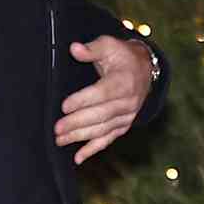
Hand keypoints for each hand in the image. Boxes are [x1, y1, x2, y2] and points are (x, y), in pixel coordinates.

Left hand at [57, 36, 153, 163]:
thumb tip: (74, 49)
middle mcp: (128, 101)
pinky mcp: (124, 125)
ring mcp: (127, 116)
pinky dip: (93, 149)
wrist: (146, 70)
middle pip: (101, 115)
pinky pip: (109, 139)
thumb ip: (92, 49)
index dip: (83, 100)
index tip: (64, 106)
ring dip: (81, 137)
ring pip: (103, 129)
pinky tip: (78, 158)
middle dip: (77, 123)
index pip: (102, 93)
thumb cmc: (122, 57)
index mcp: (123, 81)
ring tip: (61, 140)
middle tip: (57, 129)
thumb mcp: (110, 45)